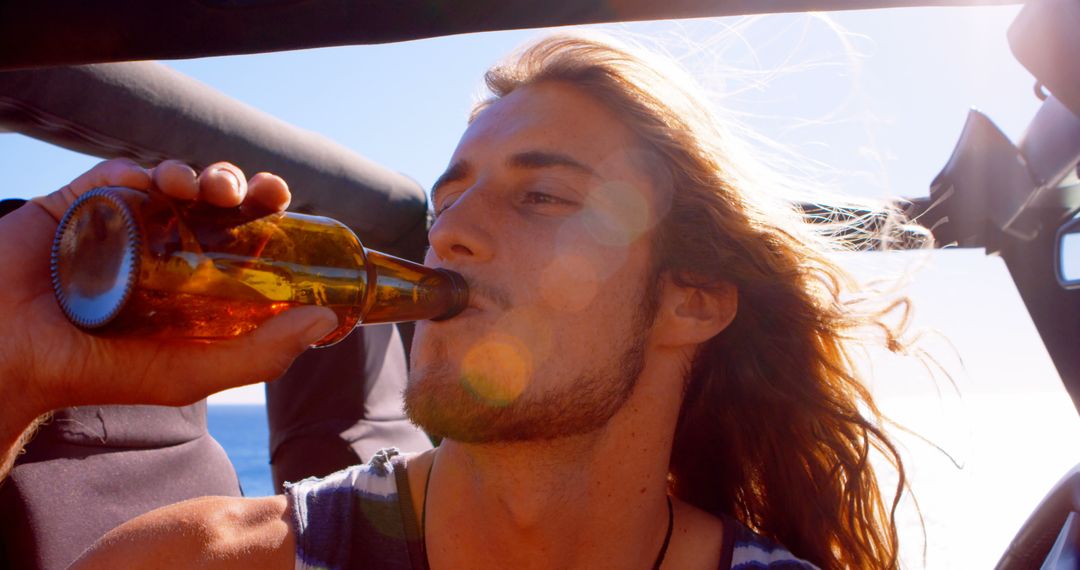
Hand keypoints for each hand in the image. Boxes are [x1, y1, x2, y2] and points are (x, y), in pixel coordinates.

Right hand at [0, 158, 338, 427]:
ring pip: (181, 182)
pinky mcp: (85, 204)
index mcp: (194, 283)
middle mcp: (166, 249)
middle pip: (222, 205)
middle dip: (250, 189)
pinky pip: (125, 172)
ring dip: (211, 175)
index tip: (296, 211)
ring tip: (218, 191)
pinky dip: (152, 169)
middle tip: (267, 192)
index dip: (273, 221)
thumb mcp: (189, 373)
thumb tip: (326, 318)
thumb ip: (259, 354)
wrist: (9, 358)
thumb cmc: (99, 372)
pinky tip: (167, 183)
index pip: (246, 242)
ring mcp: (127, 224)